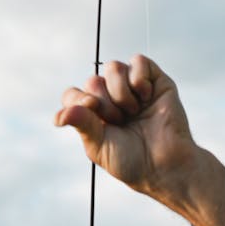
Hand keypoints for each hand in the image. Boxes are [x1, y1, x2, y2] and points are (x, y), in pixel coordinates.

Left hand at [55, 54, 224, 225]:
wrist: (166, 164)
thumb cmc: (133, 161)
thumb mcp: (99, 147)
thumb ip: (81, 125)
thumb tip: (58, 116)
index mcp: (95, 116)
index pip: (73, 95)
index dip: (79, 99)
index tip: (91, 109)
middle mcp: (112, 99)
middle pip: (93, 80)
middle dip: (104, 102)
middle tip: (120, 121)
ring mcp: (133, 88)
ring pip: (113, 67)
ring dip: (121, 92)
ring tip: (134, 112)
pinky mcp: (154, 80)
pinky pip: (138, 61)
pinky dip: (139, 78)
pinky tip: (146, 96)